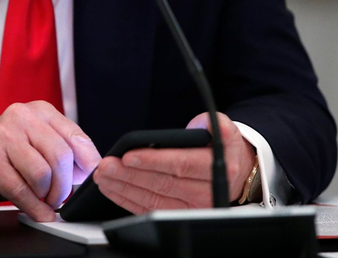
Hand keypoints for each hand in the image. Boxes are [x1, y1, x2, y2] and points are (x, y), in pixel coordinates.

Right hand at [0, 101, 101, 220]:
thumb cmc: (3, 154)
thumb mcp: (34, 141)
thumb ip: (61, 148)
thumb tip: (89, 169)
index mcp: (39, 110)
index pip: (75, 135)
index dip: (87, 161)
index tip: (90, 178)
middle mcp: (21, 117)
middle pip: (60, 155)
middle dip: (65, 184)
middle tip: (61, 196)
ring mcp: (3, 136)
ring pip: (42, 173)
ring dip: (48, 196)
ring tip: (44, 199)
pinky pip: (22, 190)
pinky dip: (35, 208)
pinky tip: (39, 212)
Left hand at [93, 112, 255, 213]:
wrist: (234, 170)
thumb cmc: (220, 145)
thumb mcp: (224, 129)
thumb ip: (216, 124)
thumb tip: (207, 124)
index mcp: (218, 168)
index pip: (181, 165)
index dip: (153, 161)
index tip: (128, 156)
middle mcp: (207, 191)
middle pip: (162, 184)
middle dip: (129, 175)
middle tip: (106, 166)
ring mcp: (193, 207)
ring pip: (153, 199)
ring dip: (124, 188)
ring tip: (103, 176)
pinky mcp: (179, 214)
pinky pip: (151, 209)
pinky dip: (128, 200)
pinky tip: (112, 189)